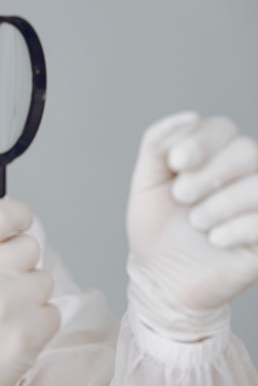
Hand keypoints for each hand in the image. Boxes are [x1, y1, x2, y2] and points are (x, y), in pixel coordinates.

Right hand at [0, 192, 59, 385]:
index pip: (1, 212)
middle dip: (21, 262)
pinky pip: (52, 309)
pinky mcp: (28, 331)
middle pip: (30, 245)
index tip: (20, 223)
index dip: (18, 214)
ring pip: (43, 278)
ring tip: (2, 313)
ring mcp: (5, 304)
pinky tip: (11, 332)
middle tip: (1, 285)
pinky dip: (38, 321)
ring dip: (30, 294)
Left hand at [127, 112, 257, 341]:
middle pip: (245, 150)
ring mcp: (257, 205)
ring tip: (197, 222)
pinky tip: (216, 240)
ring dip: (220, 203)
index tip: (175, 163)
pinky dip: (237, 228)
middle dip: (209, 172)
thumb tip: (188, 116)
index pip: (220, 129)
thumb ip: (157, 146)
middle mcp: (241, 175)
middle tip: (181, 196)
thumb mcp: (146, 184)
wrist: (161, 278)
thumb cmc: (155, 229)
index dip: (199, 141)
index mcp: (212, 158)